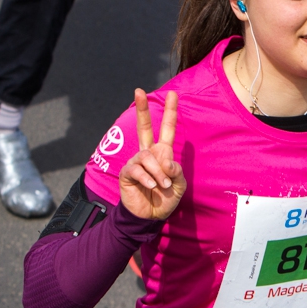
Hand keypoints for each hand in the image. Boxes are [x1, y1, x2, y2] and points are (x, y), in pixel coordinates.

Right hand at [118, 89, 185, 220]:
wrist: (150, 216)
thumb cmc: (165, 198)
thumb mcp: (179, 185)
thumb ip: (176, 171)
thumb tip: (165, 160)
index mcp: (162, 153)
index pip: (166, 129)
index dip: (170, 112)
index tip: (172, 94)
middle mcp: (148, 153)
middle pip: (144, 127)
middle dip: (142, 109)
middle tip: (138, 91)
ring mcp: (136, 162)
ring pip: (147, 157)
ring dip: (158, 172)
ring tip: (163, 185)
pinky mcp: (127, 173)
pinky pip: (137, 169)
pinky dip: (147, 178)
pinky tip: (151, 186)